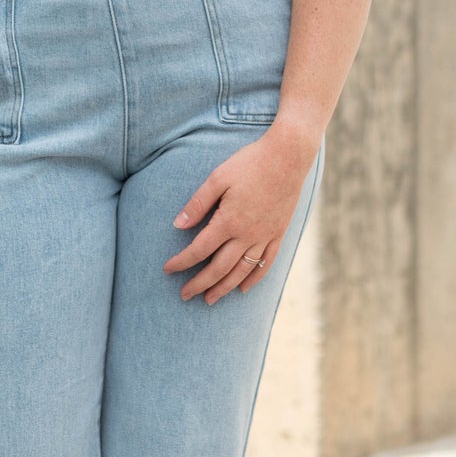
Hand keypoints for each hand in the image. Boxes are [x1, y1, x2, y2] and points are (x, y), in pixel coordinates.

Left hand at [163, 125, 319, 305]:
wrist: (288, 156)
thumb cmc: (250, 163)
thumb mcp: (218, 178)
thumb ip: (197, 203)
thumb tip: (177, 225)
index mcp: (228, 221)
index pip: (199, 249)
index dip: (181, 262)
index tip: (167, 269)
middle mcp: (247, 234)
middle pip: (219, 267)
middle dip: (200, 283)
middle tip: (184, 295)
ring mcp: (265, 236)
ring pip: (242, 271)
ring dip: (224, 288)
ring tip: (210, 299)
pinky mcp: (278, 234)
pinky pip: (266, 263)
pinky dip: (254, 278)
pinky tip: (243, 289)